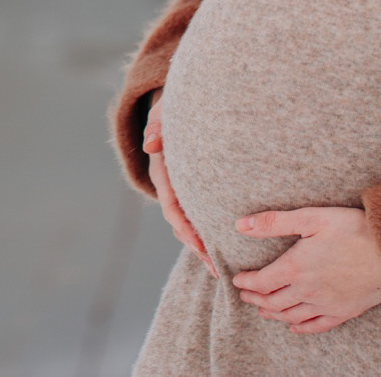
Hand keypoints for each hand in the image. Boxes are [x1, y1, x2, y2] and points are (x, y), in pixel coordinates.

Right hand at [141, 93, 219, 278]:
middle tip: (217, 269)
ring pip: (191, 226)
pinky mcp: (195, 193)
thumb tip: (151, 144)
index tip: (201, 245)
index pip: (172, 207)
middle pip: (181, 226)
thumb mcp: (161, 114)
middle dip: (198, 248)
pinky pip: (201, 217)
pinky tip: (230, 249)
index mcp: (163, 175)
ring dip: (204, 248)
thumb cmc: (171, 110)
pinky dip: (211, 234)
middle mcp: (172, 188)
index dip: (185, 228)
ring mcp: (183, 192)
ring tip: (224, 270)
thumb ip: (156, 126)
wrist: (176, 110)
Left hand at [230, 206, 380, 332]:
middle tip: (244, 295)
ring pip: (291, 315)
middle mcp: (307, 291)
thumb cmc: (353, 229)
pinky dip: (301, 328)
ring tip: (262, 310)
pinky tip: (294, 326)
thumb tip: (240, 225)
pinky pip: (317, 326)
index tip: (236, 279)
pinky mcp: (344, 311)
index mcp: (296, 268)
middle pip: (272, 301)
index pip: (261, 282)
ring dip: (272, 313)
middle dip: (254, 298)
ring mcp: (326, 304)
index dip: (246, 282)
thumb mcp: (310, 218)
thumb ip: (273, 222)